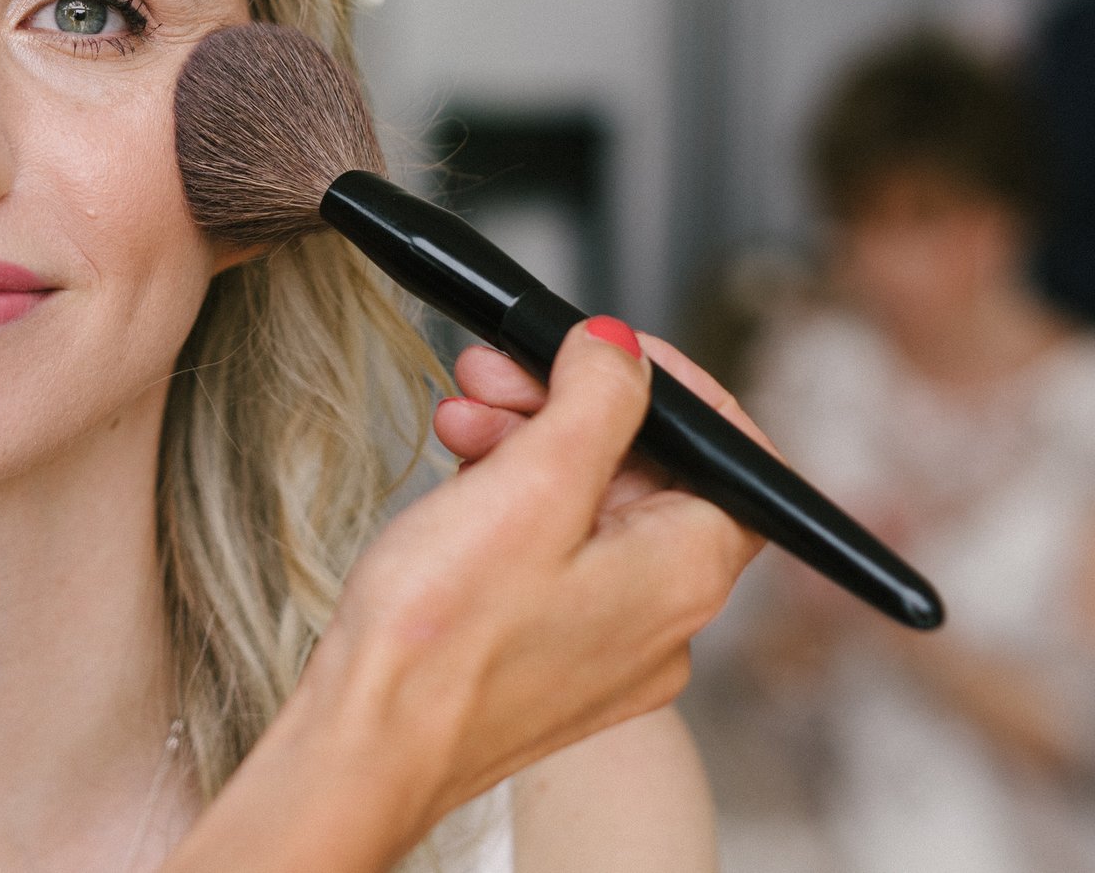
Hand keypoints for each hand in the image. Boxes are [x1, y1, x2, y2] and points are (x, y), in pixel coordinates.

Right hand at [166, 322, 763, 871]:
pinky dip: (512, 506)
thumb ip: (595, 400)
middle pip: (647, 474)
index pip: (729, 455)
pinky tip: (459, 479)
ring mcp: (609, 650)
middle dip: (568, 407)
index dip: (667, 386)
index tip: (599, 348)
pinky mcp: (552, 663)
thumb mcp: (530, 484)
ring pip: (592, 511)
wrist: (365, 746)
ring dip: (530, 448)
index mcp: (685, 575)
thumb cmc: (440, 637)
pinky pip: (555, 559)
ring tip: (458, 421)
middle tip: (496, 374)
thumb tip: (621, 350)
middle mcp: (665, 621)